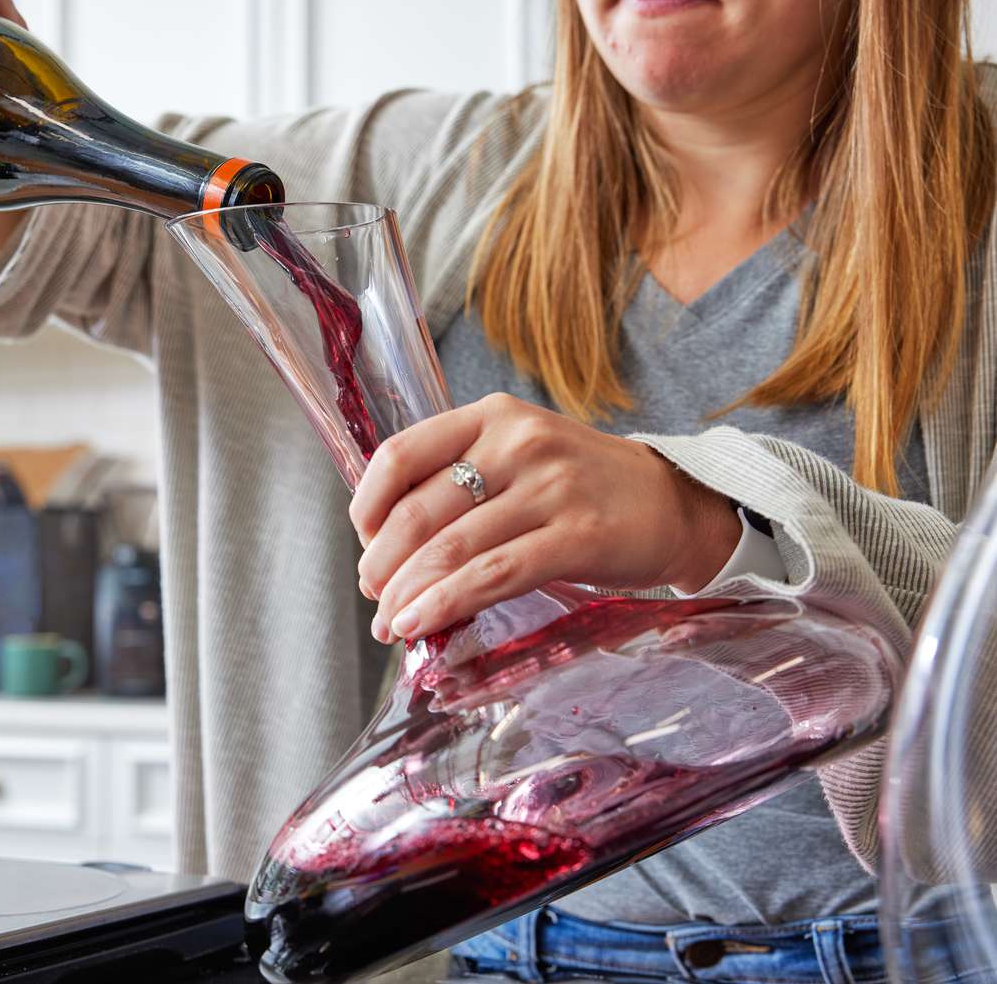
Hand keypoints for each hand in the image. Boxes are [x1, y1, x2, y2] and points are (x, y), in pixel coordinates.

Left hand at [348, 393, 740, 642]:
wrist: (675, 503)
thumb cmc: (580, 487)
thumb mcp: (516, 457)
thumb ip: (458, 480)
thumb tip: (383, 541)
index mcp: (490, 416)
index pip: (400, 455)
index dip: (368, 507)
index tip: (365, 544)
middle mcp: (517, 442)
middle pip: (419, 510)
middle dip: (383, 564)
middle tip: (374, 598)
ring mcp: (550, 487)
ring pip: (452, 548)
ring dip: (408, 594)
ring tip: (391, 623)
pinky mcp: (578, 535)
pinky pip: (494, 574)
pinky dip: (448, 603)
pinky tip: (423, 624)